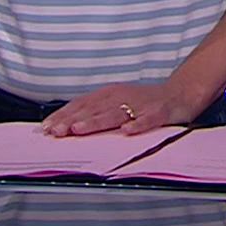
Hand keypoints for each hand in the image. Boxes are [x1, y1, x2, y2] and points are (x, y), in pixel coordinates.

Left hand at [40, 81, 201, 136]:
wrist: (180, 93)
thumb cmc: (144, 101)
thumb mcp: (116, 102)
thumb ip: (93, 112)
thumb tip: (64, 126)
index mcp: (108, 95)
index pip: (81, 104)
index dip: (63, 115)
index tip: (45, 128)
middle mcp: (121, 97)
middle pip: (93, 109)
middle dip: (73, 120)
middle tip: (56, 131)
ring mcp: (140, 105)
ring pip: (115, 114)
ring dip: (96, 121)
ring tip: (79, 129)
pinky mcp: (159, 112)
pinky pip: (147, 119)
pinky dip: (137, 125)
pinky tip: (127, 131)